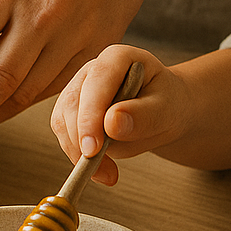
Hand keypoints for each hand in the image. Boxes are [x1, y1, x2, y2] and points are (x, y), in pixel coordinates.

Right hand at [50, 46, 189, 184]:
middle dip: (82, 137)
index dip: (91, 114)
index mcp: (117, 58)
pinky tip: (99, 168)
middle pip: (73, 102)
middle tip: (97, 167)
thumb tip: (111, 123)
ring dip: (78, 151)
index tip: (93, 148)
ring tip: (106, 172)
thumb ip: (143, 115)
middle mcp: (91, 71)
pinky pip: (64, 134)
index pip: (97, 82)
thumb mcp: (167, 110)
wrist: (164, 112)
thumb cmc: (168, 104)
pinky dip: (77, 156)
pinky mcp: (70, 112)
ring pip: (62, 120)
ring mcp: (77, 90)